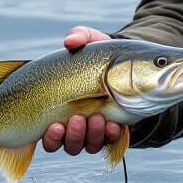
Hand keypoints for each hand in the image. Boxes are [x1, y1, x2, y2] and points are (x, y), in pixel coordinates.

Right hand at [42, 26, 126, 154]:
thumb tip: (69, 41)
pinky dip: (111, 136)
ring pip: (87, 145)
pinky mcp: (115, 128)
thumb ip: (81, 37)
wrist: (134, 64)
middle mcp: (75, 124)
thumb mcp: (93, 41)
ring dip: (91, 136)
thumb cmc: (103, 55)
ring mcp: (95, 129)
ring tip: (97, 118)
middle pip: (67, 144)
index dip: (50, 137)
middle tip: (77, 119)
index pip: (48, 134)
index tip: (54, 125)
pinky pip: (110, 142)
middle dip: (71, 135)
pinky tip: (114, 125)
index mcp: (60, 108)